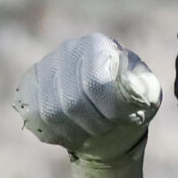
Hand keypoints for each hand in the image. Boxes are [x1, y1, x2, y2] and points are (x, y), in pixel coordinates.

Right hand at [14, 33, 160, 177]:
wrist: (105, 121)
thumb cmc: (129, 107)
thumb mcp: (146, 99)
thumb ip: (142, 90)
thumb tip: (130, 85)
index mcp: (98, 45)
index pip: (94, 83)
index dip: (106, 110)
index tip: (117, 120)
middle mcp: (68, 49)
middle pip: (71, 101)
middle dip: (92, 124)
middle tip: (104, 129)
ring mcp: (45, 67)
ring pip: (51, 112)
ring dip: (73, 131)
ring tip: (88, 130)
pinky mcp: (31, 86)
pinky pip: (35, 116)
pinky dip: (54, 132)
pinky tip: (69, 130)